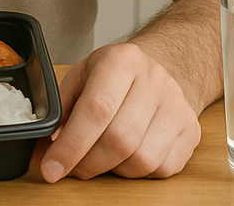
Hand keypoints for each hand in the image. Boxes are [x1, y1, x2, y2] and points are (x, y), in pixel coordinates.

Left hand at [39, 42, 201, 180]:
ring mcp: (177, 106)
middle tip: (72, 167)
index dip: (71, 146)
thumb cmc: (115, 76)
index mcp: (121, 61)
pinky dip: (138, 173)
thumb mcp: (82, 78)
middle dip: (88, 163)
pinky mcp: (191, 130)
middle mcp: (154, 80)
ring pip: (142, 159)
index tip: (51, 169)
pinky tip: (128, 155)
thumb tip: (42, 152)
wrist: (163, 67)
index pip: (96, 110)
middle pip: (120, 139)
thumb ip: (62, 111)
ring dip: (114, 169)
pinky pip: (162, 169)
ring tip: (103, 156)